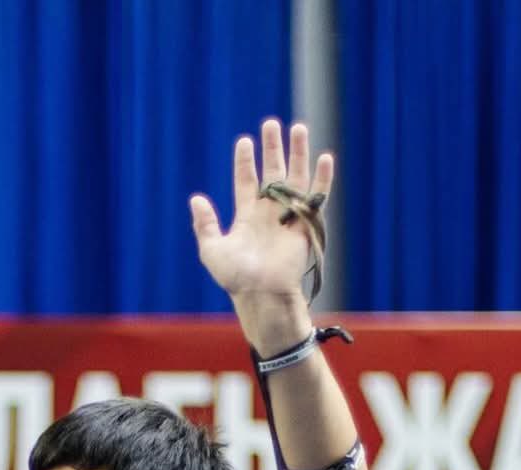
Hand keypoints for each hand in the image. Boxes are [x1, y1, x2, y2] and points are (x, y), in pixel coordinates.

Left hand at [190, 120, 332, 353]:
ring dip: (297, 153)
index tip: (244, 141)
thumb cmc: (235, 277)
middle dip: (272, 148)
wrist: (261, 293)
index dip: (245, 161)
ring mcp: (288, 216)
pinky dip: (322, 179)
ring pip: (295, 177)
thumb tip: (196, 199)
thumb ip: (204, 224)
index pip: (246, 181)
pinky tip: (324, 158)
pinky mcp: (305, 224)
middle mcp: (268, 212)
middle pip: (272, 172)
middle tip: (270, 124)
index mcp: (247, 216)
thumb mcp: (212, 250)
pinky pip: (317, 197)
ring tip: (297, 128)